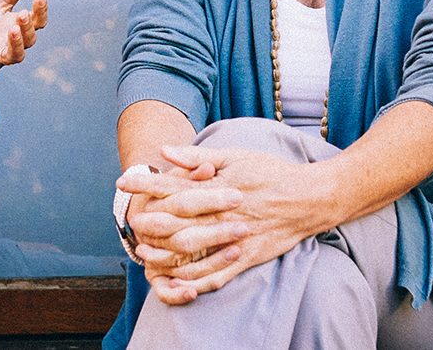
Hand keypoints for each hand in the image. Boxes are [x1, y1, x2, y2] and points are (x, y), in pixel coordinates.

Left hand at [134, 145, 334, 303]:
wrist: (308, 199)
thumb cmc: (271, 173)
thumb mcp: (235, 156)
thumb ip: (199, 157)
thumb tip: (166, 151)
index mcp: (218, 187)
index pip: (174, 185)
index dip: (146, 184)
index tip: (124, 181)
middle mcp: (222, 214)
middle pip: (177, 221)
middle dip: (150, 222)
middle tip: (131, 222)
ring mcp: (233, 238)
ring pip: (191, 252)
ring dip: (164, 254)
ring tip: (145, 253)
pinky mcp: (245, 258)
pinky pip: (215, 275)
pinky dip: (192, 280)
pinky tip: (174, 279)